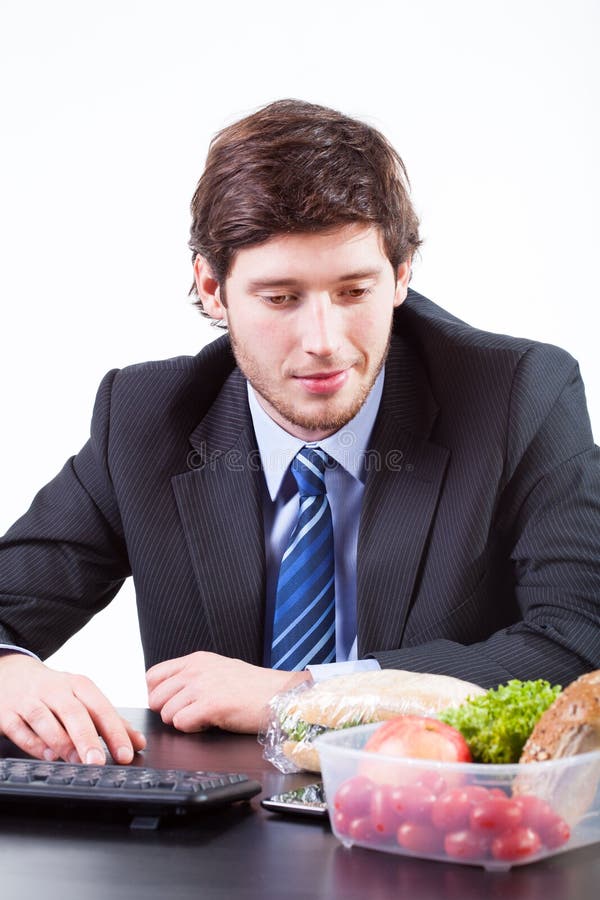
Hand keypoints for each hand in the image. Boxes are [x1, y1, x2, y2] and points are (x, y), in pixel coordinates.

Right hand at [0, 654, 145, 764]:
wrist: (11, 673)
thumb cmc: (54, 691)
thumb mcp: (83, 697)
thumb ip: (110, 721)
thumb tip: (137, 742)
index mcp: (78, 685)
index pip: (101, 708)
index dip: (115, 731)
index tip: (126, 753)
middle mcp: (54, 690)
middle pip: (74, 713)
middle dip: (87, 738)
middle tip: (99, 762)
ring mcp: (29, 701)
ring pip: (45, 720)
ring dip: (61, 742)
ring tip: (76, 761)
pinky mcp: (7, 713)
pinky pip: (20, 730)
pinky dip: (34, 744)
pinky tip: (48, 756)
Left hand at [146, 651, 310, 733]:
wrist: (279, 695)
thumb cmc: (254, 687)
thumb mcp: (219, 669)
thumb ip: (194, 676)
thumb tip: (171, 692)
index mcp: (196, 660)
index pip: (153, 676)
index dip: (158, 695)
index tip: (171, 703)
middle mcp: (196, 670)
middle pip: (155, 698)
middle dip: (168, 712)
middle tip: (190, 714)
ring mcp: (202, 686)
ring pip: (167, 714)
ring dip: (183, 722)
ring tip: (205, 718)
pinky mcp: (210, 705)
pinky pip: (181, 723)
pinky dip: (193, 729)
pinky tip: (210, 723)